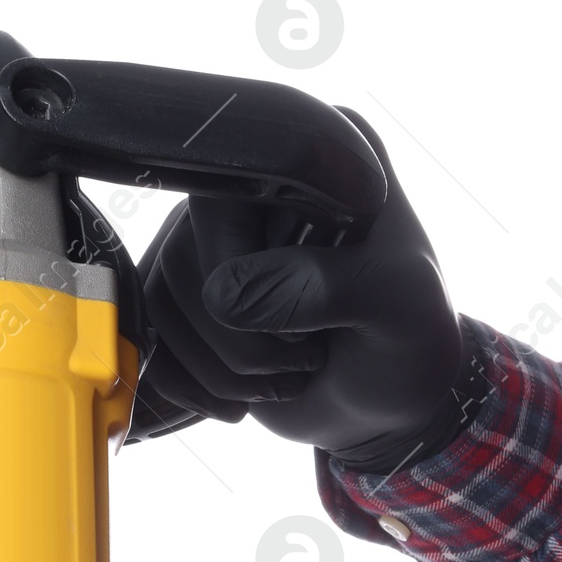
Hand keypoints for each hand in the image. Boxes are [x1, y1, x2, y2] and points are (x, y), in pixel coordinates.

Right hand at [131, 111, 470, 469]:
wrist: (388, 403)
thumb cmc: (409, 340)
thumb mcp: (398, 305)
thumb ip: (325, 287)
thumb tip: (227, 295)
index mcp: (312, 158)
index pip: (229, 187)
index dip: (249, 263)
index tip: (314, 317)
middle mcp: (253, 190)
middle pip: (185, 254)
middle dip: (240, 334)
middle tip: (307, 354)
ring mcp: (215, 245)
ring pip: (162, 303)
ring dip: (222, 367)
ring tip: (287, 374)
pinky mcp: (192, 300)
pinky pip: (153, 339)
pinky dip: (194, 386)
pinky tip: (244, 398)